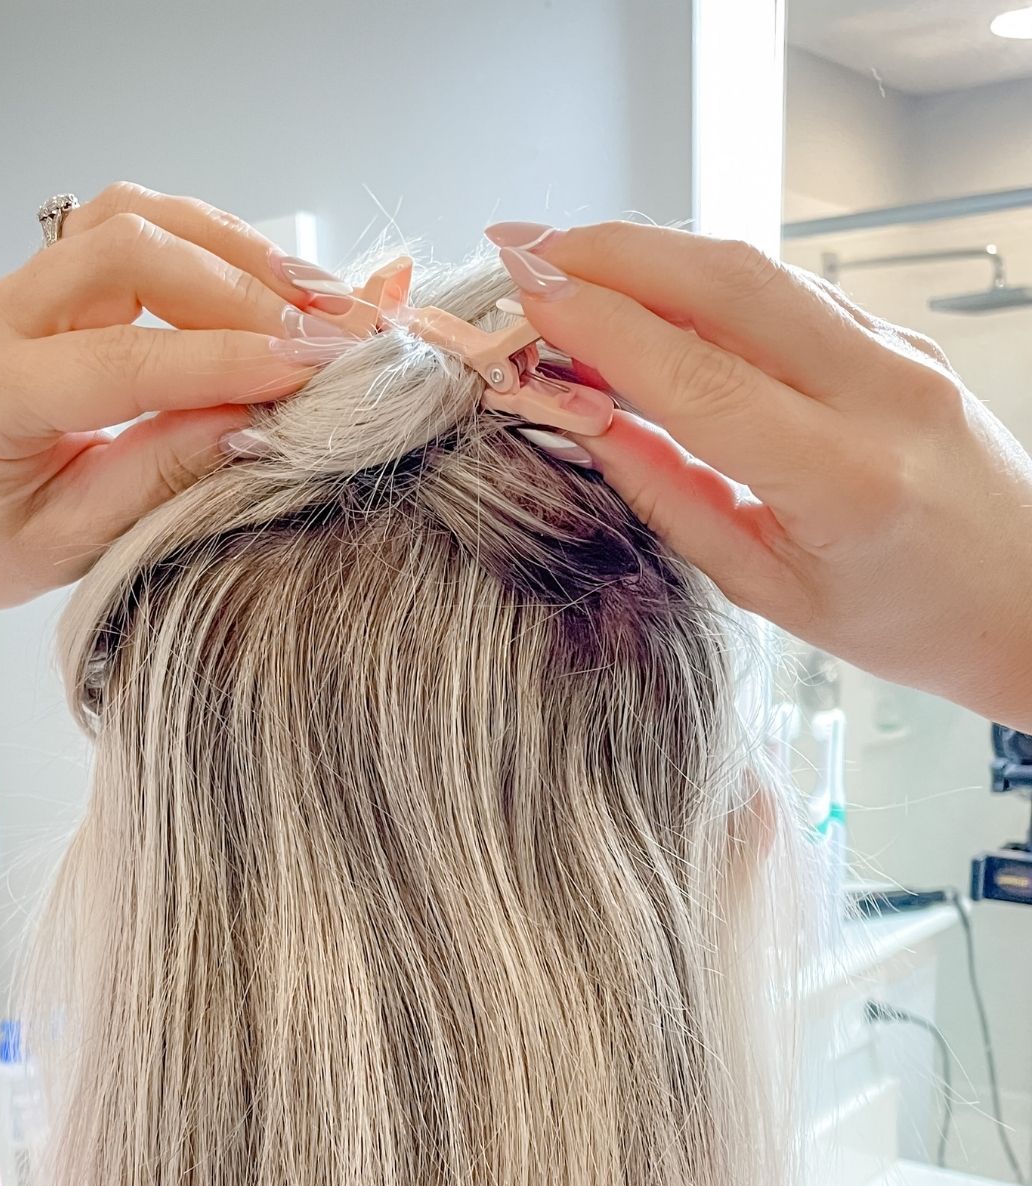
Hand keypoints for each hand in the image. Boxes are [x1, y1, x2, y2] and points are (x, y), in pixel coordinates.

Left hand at [0, 183, 342, 664]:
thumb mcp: (83, 540)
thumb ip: (163, 474)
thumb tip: (258, 419)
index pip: (123, 358)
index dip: (226, 360)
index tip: (309, 372)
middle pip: (125, 249)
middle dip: (237, 288)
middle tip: (323, 336)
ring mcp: (21, 286)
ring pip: (132, 217)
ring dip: (233, 252)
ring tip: (313, 298)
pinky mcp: (53, 277)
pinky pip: (135, 226)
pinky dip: (211, 246)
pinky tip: (268, 283)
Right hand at [488, 221, 1031, 728]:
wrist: (1028, 600)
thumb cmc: (910, 619)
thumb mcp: (771, 590)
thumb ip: (674, 499)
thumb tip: (588, 418)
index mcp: (845, 478)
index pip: (696, 373)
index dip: (599, 323)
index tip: (525, 296)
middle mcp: (882, 393)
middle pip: (727, 279)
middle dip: (612, 250)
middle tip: (522, 248)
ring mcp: (899, 353)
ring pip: (757, 270)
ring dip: (652, 255)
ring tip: (566, 266)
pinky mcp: (899, 340)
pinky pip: (787, 291)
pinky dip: (703, 281)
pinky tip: (649, 294)